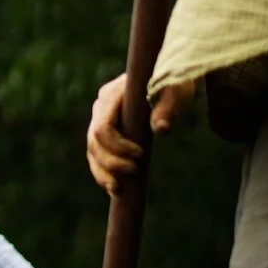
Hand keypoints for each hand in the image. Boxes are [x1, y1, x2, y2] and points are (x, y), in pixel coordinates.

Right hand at [86, 74, 194, 195]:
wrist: (169, 79)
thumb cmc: (174, 82)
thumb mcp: (175, 90)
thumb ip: (167, 107)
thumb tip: (161, 129)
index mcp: (112, 94)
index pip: (102, 127)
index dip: (117, 146)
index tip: (140, 155)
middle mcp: (100, 106)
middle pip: (93, 142)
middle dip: (110, 161)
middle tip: (135, 171)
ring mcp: (100, 119)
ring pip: (92, 151)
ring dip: (103, 171)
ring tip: (118, 188)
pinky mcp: (105, 131)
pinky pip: (97, 155)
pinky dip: (103, 172)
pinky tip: (114, 188)